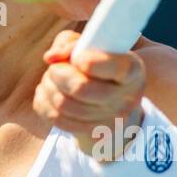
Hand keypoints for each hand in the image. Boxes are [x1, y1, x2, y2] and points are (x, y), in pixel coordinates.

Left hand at [34, 30, 145, 160]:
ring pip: (63, 104)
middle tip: (55, 67)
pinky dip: (44, 101)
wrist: (109, 100)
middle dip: (58, 73)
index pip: (116, 68)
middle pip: (80, 88)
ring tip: (51, 77)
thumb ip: (70, 43)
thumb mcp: (89, 44)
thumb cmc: (97, 63)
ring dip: (49, 85)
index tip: (78, 58)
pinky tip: (49, 91)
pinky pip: (55, 118)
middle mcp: (126, 98)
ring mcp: (110, 120)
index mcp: (131, 70)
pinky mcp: (91, 133)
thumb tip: (51, 57)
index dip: (90, 62)